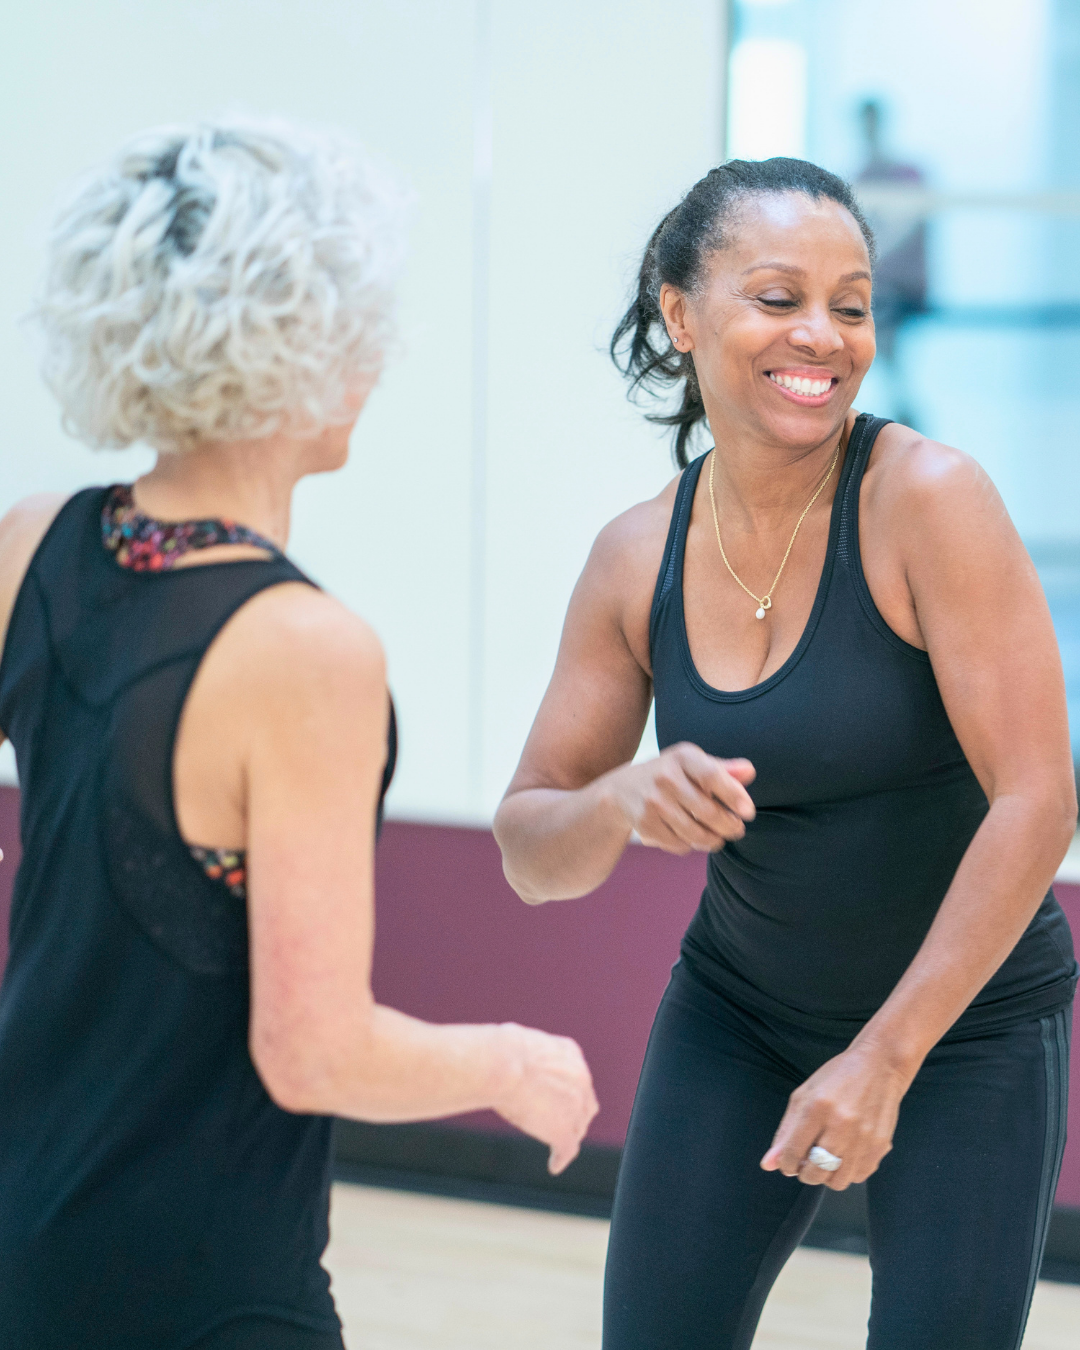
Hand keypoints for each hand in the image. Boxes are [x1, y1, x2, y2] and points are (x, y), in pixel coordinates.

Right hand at [492, 1024, 599, 1173]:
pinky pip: (568, 1149)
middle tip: (562, 1122)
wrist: (504, 1065)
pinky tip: (554, 1165)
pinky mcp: (564, 1130)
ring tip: (560, 1147)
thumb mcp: (520, 1045)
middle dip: (576, 1114)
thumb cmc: (501, 1051)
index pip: (576, 1078)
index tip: (560, 1100)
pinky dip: (561, 1158)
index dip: (569, 1091)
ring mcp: (575, 1106)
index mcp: (569, 1053)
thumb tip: (505, 1059)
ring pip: (578, 1127)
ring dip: (570, 1136)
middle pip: (585, 1104)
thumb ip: (525, 1057)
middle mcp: (580, 1078)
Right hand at [609, 742, 755, 854]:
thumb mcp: (692, 764)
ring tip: (719, 838)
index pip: (712, 776)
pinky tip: (693, 839)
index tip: (748, 812)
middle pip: (706, 810)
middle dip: (728, 826)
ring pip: (694, 832)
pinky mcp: (645, 824)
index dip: (734, 795)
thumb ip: (722, 769)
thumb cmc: (668, 774)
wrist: (622, 789)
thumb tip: (750, 772)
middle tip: (737, 830)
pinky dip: (690, 845)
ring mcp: (653, 802)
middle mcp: (665, 777)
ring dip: (713, 840)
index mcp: (682, 757)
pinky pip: (678, 843)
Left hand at [760, 1043, 912, 1189]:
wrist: (879, 1066)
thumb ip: (786, 1131)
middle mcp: (841, 1124)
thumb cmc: (838, 1077)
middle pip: (816, 1172)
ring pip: (838, 1181)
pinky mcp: (880, 1146)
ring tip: (824, 1161)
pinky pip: (859, 1176)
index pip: (793, 1152)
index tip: (787, 1163)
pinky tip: (844, 1157)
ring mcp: (863, 1137)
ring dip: (826, 1176)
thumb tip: (769, 1163)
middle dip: (804, 1173)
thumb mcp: (804, 1095)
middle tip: (805, 1164)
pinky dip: (847, 1173)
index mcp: (817, 1107)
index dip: (785, 1164)